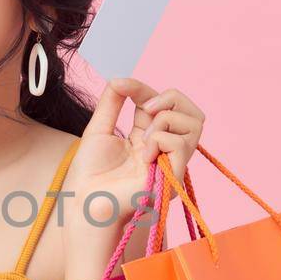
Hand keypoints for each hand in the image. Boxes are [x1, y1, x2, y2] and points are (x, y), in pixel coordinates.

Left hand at [65, 76, 205, 267]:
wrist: (86, 201)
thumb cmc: (91, 174)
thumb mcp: (99, 129)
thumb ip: (111, 103)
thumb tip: (119, 79)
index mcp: (149, 138)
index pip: (161, 105)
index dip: (144, 89)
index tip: (121, 85)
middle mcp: (165, 150)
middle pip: (192, 112)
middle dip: (170, 98)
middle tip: (144, 108)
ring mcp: (173, 163)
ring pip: (194, 123)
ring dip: (165, 120)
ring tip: (142, 137)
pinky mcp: (173, 177)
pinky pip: (180, 144)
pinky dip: (159, 140)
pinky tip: (142, 155)